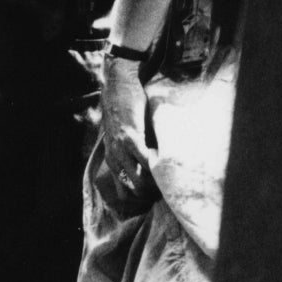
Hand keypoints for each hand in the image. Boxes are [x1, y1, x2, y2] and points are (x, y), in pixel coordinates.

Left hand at [100, 55, 157, 201]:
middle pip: (135, 192)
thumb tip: (150, 170)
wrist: (119, 84)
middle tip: (167, 182)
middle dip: (153, 193)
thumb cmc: (125, 109)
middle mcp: (114, 158)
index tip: (158, 190)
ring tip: (168, 173)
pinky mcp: (130, 137)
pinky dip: (155, 166)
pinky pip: (145, 163)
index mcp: (113, 160)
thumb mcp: (123, 137)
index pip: (126, 194)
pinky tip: (164, 159)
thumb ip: (131, 153)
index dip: (144, 197)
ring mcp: (121, 148)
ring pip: (140, 183)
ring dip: (156, 183)